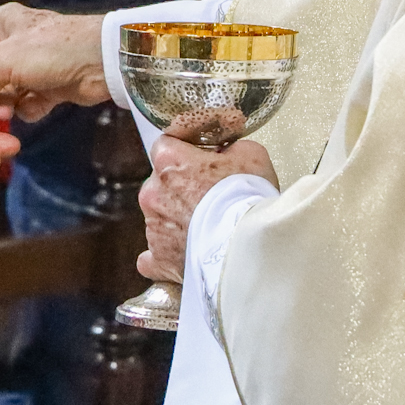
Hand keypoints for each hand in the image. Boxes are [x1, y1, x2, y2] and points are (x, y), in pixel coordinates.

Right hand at [0, 3, 109, 122]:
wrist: (103, 60)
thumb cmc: (52, 49)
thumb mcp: (6, 64)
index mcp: (0, 25)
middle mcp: (14, 43)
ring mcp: (33, 66)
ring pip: (5, 93)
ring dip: (4, 105)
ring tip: (5, 111)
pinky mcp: (51, 86)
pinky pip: (28, 103)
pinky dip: (29, 109)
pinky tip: (35, 108)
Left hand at [137, 137, 276, 283]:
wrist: (246, 245)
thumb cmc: (247, 198)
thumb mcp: (251, 154)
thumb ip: (231, 149)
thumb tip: (229, 154)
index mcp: (169, 162)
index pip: (165, 146)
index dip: (185, 152)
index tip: (201, 160)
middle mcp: (153, 193)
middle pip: (160, 184)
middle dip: (181, 189)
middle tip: (210, 197)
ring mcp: (153, 228)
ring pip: (159, 218)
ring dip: (177, 220)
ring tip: (207, 228)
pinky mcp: (159, 259)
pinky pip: (153, 257)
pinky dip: (167, 254)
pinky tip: (182, 253)